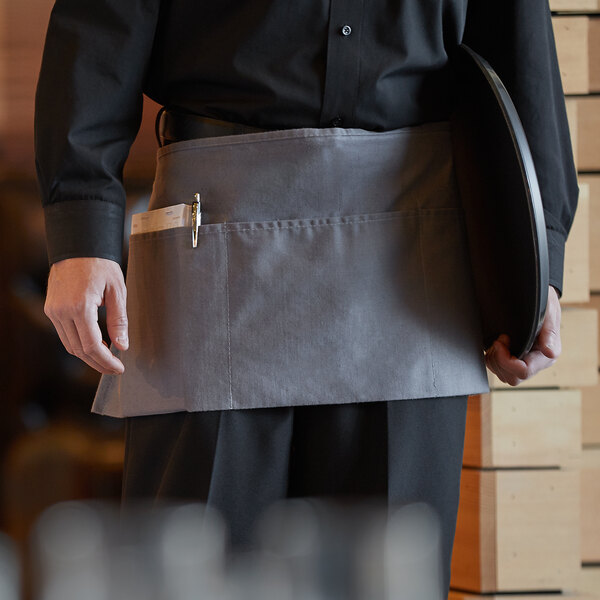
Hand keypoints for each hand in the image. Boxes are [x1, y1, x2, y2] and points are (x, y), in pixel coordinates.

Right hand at [44, 257, 127, 373]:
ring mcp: (53, 311)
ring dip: (88, 356)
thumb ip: (119, 321)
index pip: (92, 345)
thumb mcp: (117, 292)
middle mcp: (62, 311)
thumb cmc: (100, 266)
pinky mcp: (51, 309)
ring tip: (107, 360)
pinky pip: (64, 334)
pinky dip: (79, 344)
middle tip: (115, 369)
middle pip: (79, 350)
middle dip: (98, 363)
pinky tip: (95, 345)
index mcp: (80, 307)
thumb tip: (122, 346)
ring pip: (69, 345)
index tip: (119, 368)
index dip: (106, 361)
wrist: (78, 247)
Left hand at [484, 285, 560, 385]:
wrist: (538, 298)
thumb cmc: (545, 304)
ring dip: (494, 360)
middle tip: (498, 341)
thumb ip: (550, 333)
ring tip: (497, 342)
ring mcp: (523, 362)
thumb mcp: (550, 313)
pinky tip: (494, 345)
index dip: (507, 360)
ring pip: (503, 375)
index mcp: (545, 356)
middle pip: (512, 378)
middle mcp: (535, 362)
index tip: (501, 341)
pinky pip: (498, 369)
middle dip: (499, 361)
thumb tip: (550, 353)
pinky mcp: (513, 359)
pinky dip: (492, 359)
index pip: (523, 371)